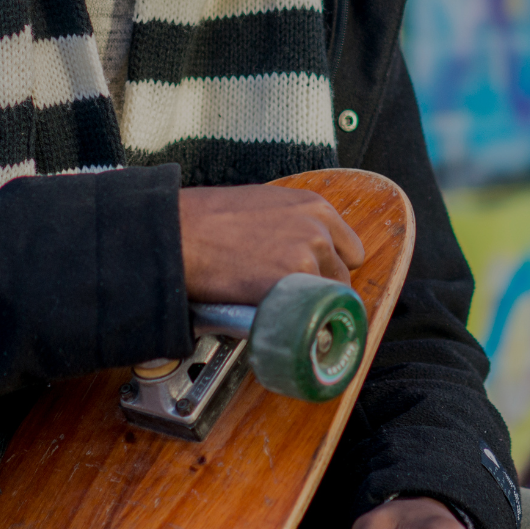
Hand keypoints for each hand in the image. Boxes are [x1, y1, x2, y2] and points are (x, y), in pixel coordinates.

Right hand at [177, 185, 364, 303]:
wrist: (180, 232)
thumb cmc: (209, 218)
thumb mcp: (264, 204)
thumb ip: (291, 223)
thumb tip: (298, 249)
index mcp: (314, 205)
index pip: (350, 249)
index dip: (329, 268)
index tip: (315, 280)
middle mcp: (318, 227)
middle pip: (342, 277)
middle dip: (320, 290)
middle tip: (289, 297)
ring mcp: (308, 255)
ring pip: (327, 299)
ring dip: (306, 308)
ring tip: (275, 307)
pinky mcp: (293, 283)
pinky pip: (311, 316)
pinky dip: (296, 324)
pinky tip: (275, 318)